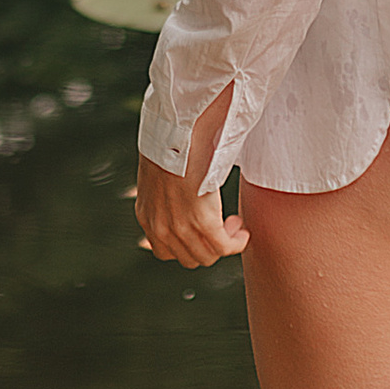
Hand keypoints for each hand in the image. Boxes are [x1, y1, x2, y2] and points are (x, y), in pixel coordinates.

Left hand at [134, 85, 246, 267]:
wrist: (178, 130)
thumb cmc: (171, 143)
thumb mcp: (158, 174)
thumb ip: (164, 195)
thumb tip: (180, 196)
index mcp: (146, 216)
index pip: (165, 253)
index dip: (187, 246)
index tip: (201, 231)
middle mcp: (160, 227)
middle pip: (190, 258)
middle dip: (208, 246)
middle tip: (223, 226)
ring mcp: (180, 227)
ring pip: (209, 255)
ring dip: (225, 243)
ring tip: (234, 224)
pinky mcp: (202, 221)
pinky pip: (225, 247)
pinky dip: (237, 242)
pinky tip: (243, 232)